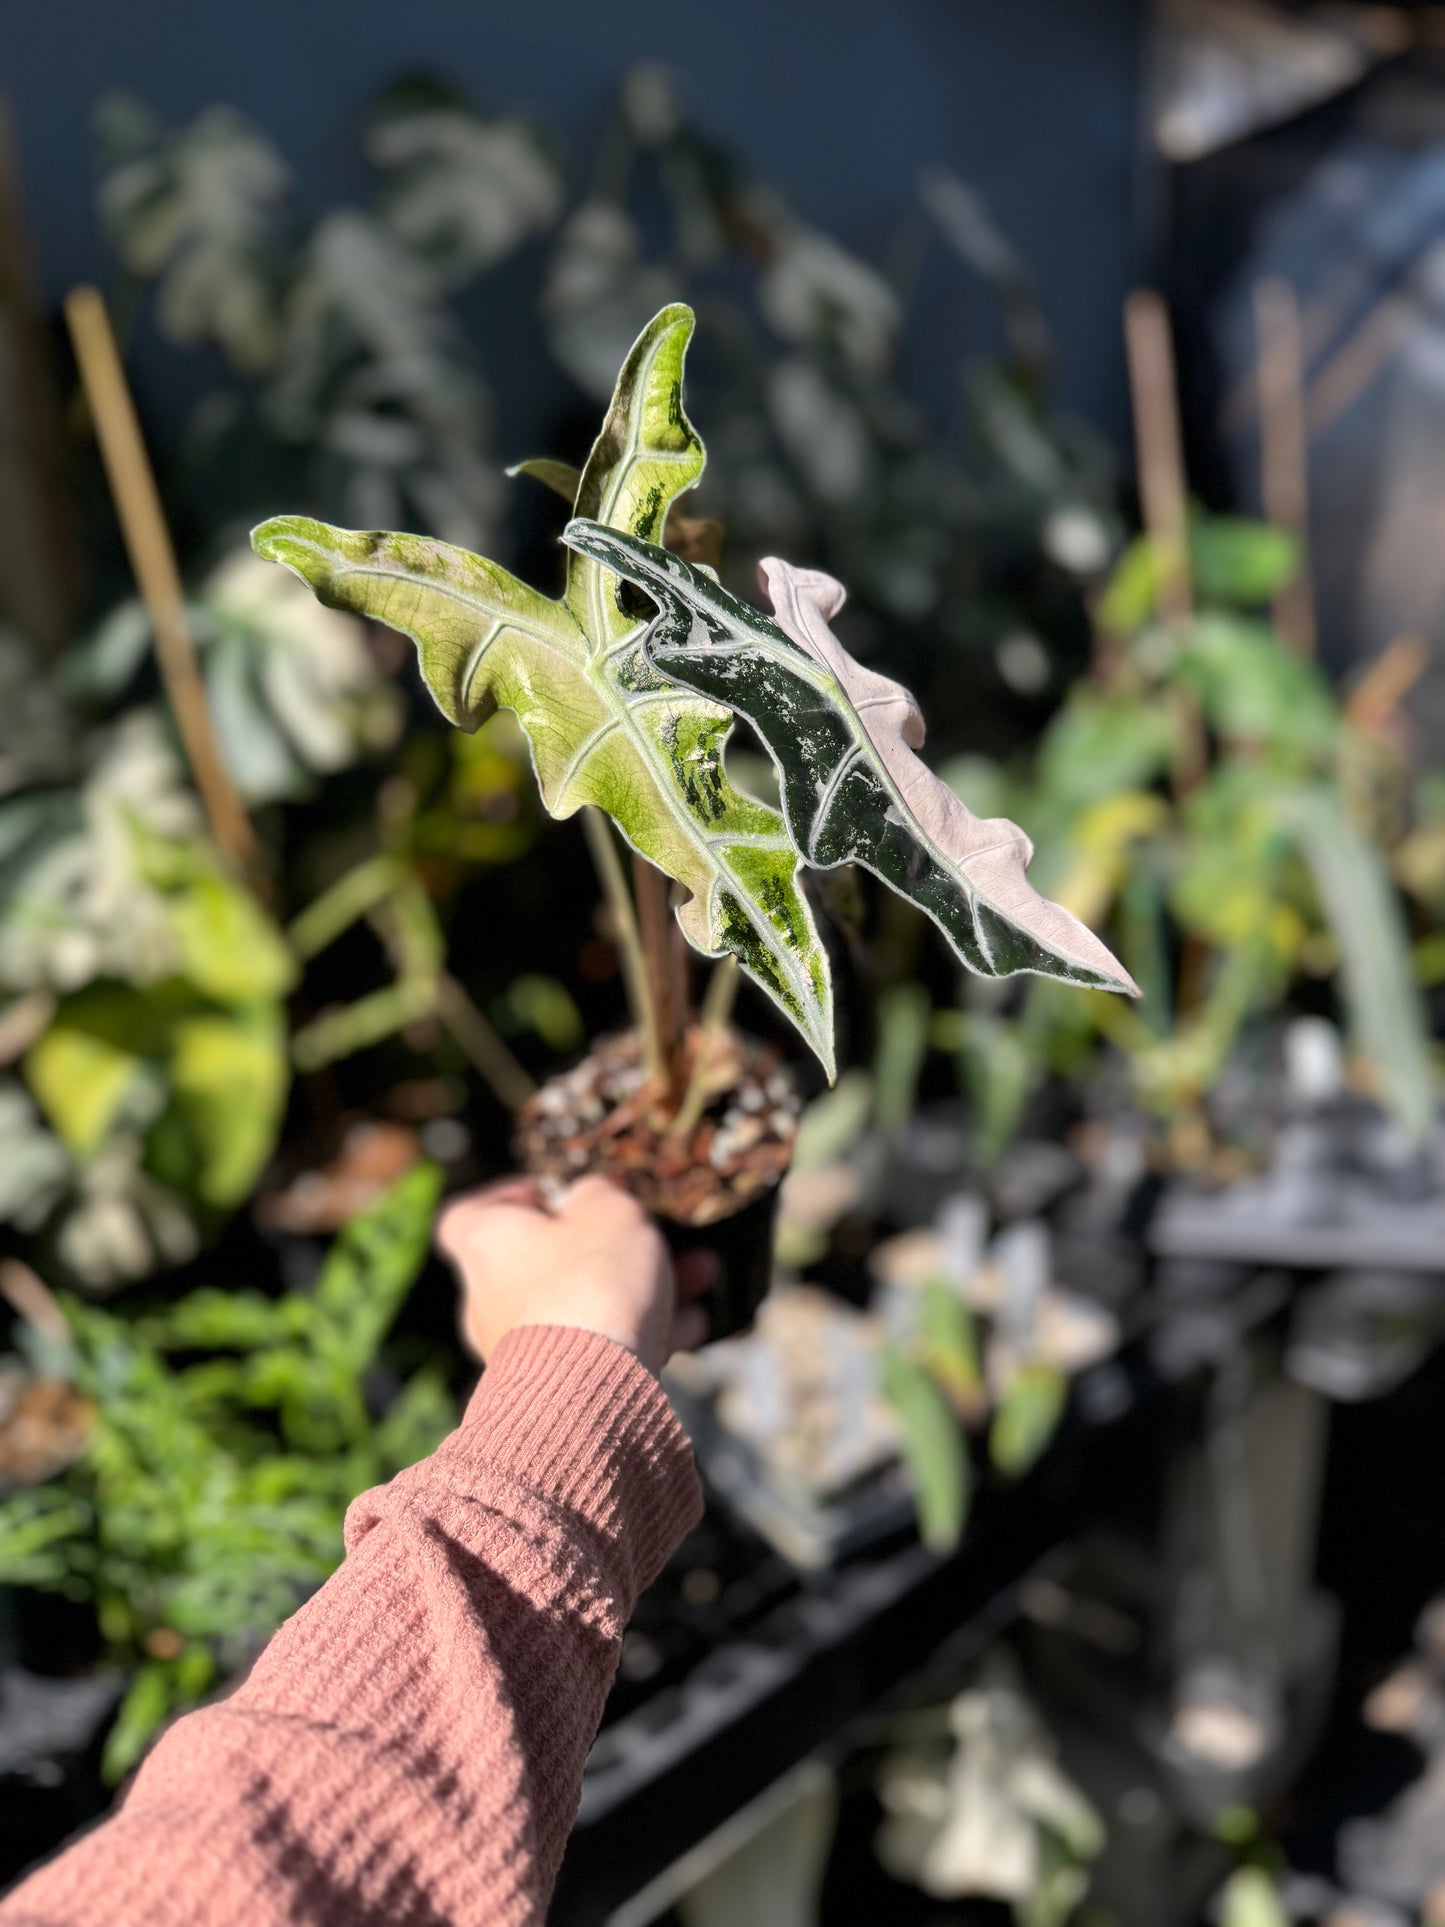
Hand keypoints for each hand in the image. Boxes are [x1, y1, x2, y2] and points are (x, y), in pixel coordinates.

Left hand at [437, 1174, 714, 1374]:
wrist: (592, 1391)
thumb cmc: (591, 1284)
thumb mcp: (608, 1211)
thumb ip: (598, 1193)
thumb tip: (588, 1196)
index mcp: (486, 1245)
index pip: (468, 1215)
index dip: (507, 1198)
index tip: (549, 1194)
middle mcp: (489, 1299)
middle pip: (546, 1261)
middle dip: (606, 1247)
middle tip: (651, 1234)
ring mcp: (520, 1350)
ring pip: (585, 1305)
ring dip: (641, 1288)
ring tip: (700, 1274)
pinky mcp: (554, 1388)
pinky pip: (601, 1351)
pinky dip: (645, 1335)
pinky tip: (694, 1323)